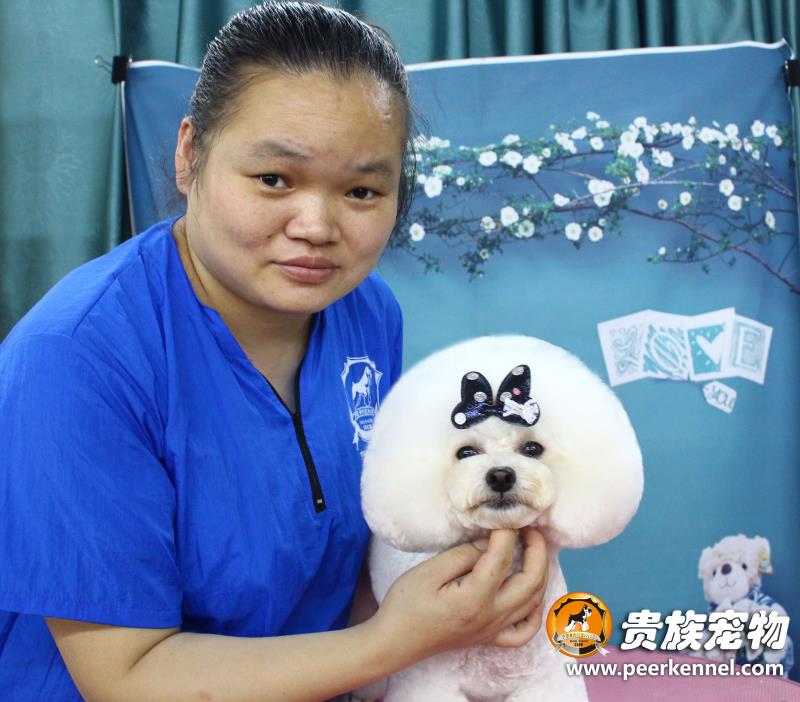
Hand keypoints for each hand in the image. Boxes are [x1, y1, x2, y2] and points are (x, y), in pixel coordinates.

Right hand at [370, 528, 547, 663]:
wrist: (394, 641)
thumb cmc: (406, 605)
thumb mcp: (428, 571)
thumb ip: (463, 555)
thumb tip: (489, 543)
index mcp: (474, 598)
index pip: (502, 558)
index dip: (506, 533)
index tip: (502, 517)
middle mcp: (490, 617)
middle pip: (530, 581)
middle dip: (536, 550)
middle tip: (529, 527)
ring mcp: (493, 630)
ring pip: (533, 602)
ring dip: (540, 572)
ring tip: (533, 549)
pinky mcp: (489, 638)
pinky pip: (524, 631)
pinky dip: (535, 611)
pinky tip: (531, 594)